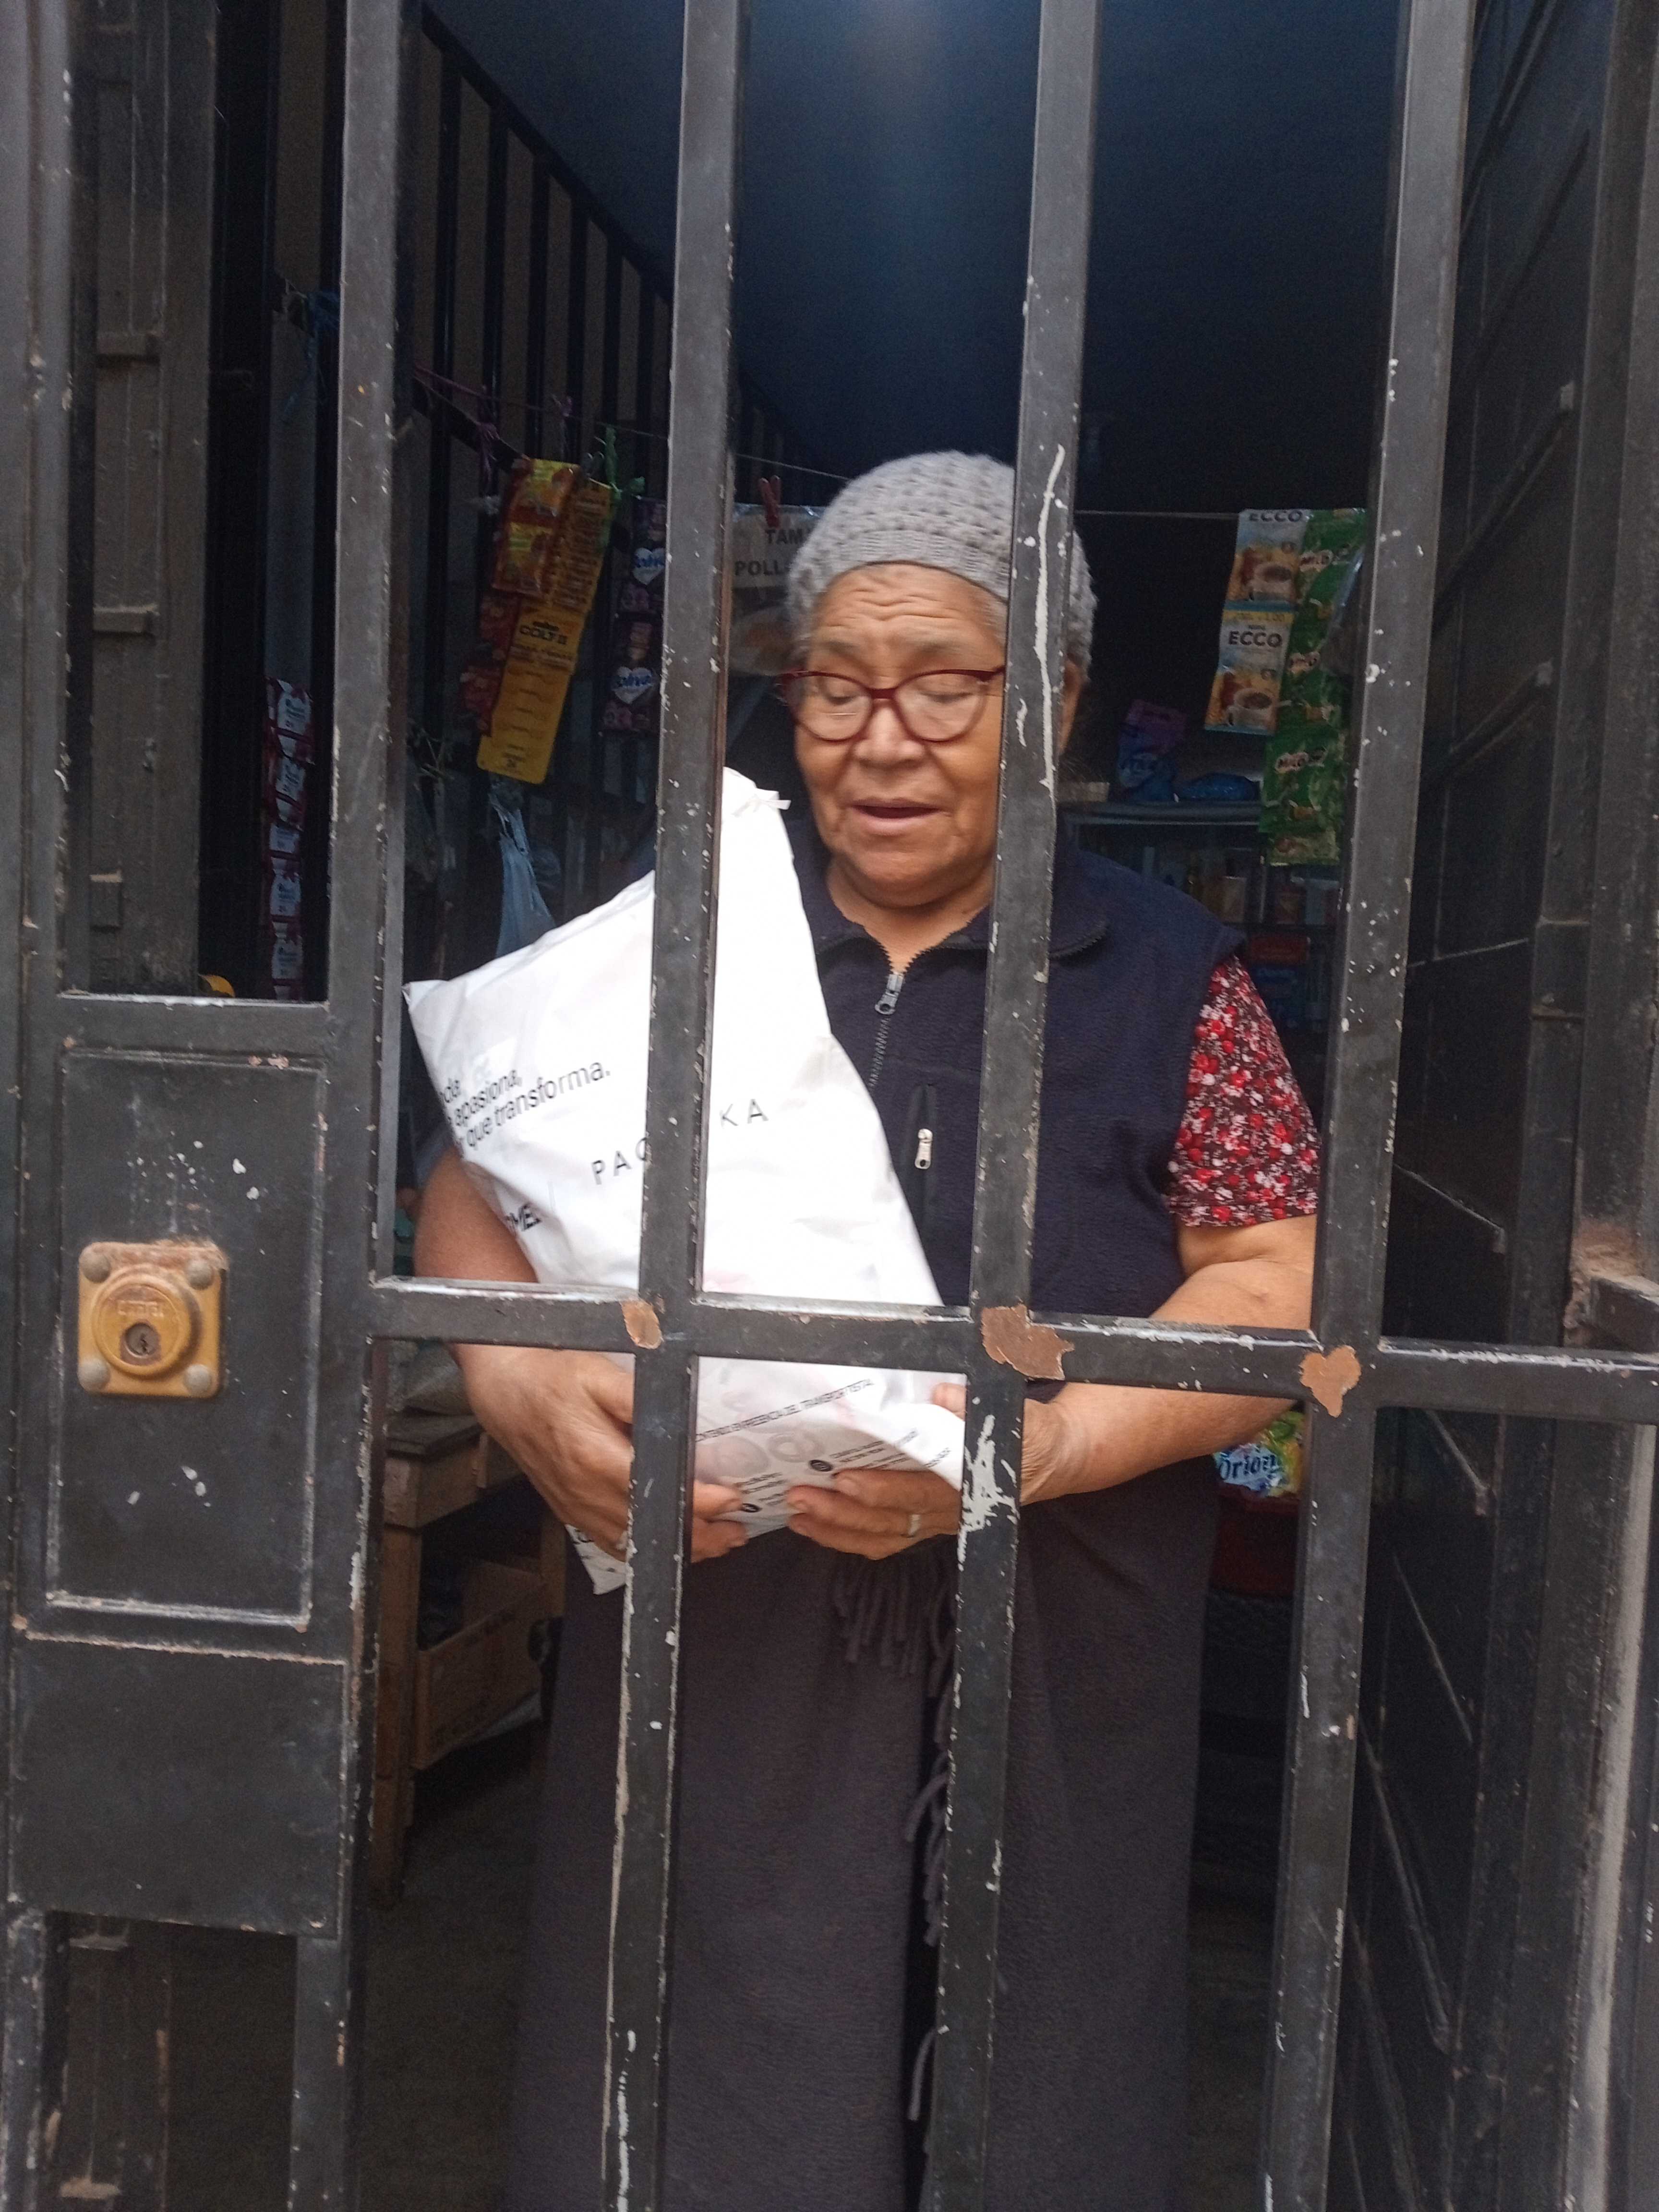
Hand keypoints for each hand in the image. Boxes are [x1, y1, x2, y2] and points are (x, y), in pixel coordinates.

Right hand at [452, 1344, 747, 1564]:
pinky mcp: (568, 1510)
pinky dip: (644, 1549)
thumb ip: (642, 1399)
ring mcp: (574, 1506)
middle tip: (738, 1530)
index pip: (657, 1491)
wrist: (503, 1387)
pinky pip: (610, 1542)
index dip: (699, 1501)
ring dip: (677, 1547)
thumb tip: (682, 1421)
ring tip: (718, 1543)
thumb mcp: (601, 1375)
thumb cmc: (554, 1375)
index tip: (733, 1499)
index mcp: (594, 1456)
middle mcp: (584, 1491)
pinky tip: (668, 1545)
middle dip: (700, 1535)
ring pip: (632, 1543)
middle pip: (649, 1527)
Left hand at [784, 1386, 1085, 1558]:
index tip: (844, 1479)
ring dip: (837, 1529)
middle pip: (889, 1520)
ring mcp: (936, 1521)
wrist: (1051, 1457)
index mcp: (967, 1483)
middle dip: (841, 1512)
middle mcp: (948, 1511)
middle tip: (800, 1496)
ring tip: (797, 1513)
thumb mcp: (1014, 1413)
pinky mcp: (927, 1522)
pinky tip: (817, 1525)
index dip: (880, 1490)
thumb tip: (940, 1394)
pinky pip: (885, 1539)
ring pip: (881, 1536)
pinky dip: (849, 1537)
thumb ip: (977, 1404)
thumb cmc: (1029, 1432)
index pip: (918, 1492)